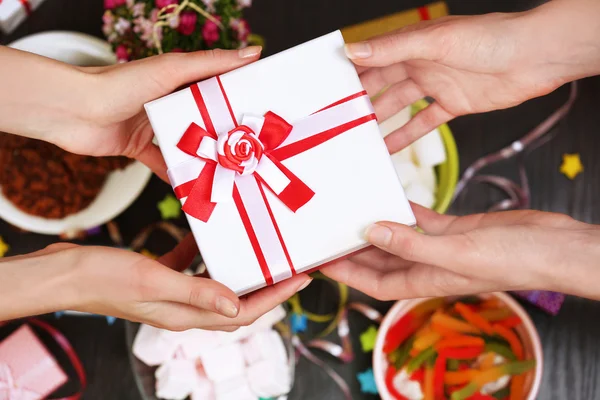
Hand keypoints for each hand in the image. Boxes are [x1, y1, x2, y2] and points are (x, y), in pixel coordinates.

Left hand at [0, 46, 261, 179]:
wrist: (72, 111)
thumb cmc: (119, 84)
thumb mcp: (172, 70)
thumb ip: (211, 63)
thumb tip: (252, 53)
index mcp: (176, 79)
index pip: (214, 86)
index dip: (237, 97)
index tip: (261, 111)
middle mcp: (166, 101)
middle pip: (202, 119)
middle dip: (223, 134)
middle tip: (250, 149)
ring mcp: (152, 125)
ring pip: (185, 144)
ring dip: (202, 157)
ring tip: (227, 171)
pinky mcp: (138, 147)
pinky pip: (163, 164)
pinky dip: (176, 175)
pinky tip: (194, 187)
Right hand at [0, 235, 310, 330]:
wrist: (62, 273)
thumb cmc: (102, 277)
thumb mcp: (154, 280)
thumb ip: (197, 292)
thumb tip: (238, 308)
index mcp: (186, 314)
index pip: (244, 312)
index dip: (277, 297)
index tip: (303, 278)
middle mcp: (182, 307)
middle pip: (237, 300)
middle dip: (267, 285)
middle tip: (290, 263)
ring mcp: (170, 292)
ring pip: (216, 283)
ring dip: (238, 269)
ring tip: (258, 249)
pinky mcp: (158, 277)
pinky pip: (189, 266)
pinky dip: (203, 253)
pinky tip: (206, 234)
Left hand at [322, 205, 599, 300]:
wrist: (551, 246)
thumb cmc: (512, 259)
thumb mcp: (455, 251)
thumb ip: (411, 243)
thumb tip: (370, 232)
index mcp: (423, 279)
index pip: (372, 281)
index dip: (344, 272)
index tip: (319, 260)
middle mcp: (427, 265)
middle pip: (379, 259)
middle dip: (352, 248)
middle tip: (327, 228)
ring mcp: (439, 247)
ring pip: (397, 237)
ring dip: (376, 226)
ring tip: (351, 208)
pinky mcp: (453, 229)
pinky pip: (420, 220)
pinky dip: (405, 210)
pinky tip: (390, 195)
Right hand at [345, 2, 599, 152]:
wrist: (535, 57)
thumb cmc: (491, 39)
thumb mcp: (436, 42)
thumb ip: (393, 48)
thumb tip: (353, 51)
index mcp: (412, 44)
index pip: (372, 60)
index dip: (349, 75)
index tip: (327, 92)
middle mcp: (420, 63)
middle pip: (381, 85)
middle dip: (360, 102)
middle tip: (338, 122)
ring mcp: (436, 85)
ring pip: (399, 106)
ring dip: (379, 122)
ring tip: (358, 139)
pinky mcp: (453, 104)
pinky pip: (423, 122)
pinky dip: (407, 135)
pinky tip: (391, 148)